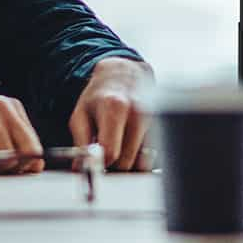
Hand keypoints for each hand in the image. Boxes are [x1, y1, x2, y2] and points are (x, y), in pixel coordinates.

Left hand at [69, 56, 154, 171]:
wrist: (123, 75)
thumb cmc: (99, 96)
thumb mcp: (80, 114)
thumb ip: (80, 141)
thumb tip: (80, 168)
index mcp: (116, 108)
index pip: (111, 152)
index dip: (101, 162)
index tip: (96, 161)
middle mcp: (139, 113)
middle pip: (127, 162)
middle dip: (114, 165)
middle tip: (105, 153)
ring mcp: (154, 120)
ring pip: (141, 163)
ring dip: (128, 162)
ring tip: (118, 146)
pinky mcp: (162, 128)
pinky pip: (150, 157)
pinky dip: (139, 157)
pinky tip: (130, 143)